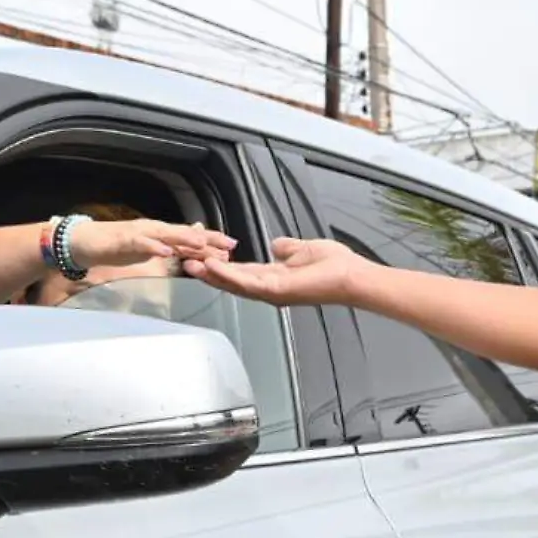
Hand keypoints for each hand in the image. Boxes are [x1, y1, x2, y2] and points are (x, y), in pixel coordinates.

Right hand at [68, 218, 234, 270]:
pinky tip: (165, 251)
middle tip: (228, 244)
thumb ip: (170, 245)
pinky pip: (141, 244)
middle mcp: (154, 230)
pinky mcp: (124, 241)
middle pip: (185, 233)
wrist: (85, 243)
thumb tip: (192, 242)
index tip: (232, 246)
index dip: (211, 240)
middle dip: (207, 239)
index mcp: (161, 234)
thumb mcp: (150, 248)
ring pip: (166, 235)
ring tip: (202, 243)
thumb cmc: (117, 247)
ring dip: (185, 238)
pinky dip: (154, 246)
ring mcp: (139, 234)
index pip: (191, 237)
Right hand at [185, 237, 370, 306]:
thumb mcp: (302, 250)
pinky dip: (229, 275)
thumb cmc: (333, 265)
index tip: (203, 257)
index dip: (222, 266)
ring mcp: (272, 292)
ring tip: (192, 265)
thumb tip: (275, 245)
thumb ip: (286, 249)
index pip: (241, 273)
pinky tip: (213, 267)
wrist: (350, 275)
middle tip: (186, 264)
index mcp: (274, 278)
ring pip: (235, 285)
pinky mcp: (276, 291)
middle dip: (210, 274)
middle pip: (232, 282)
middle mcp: (269, 289)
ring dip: (213, 275)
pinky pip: (247, 283)